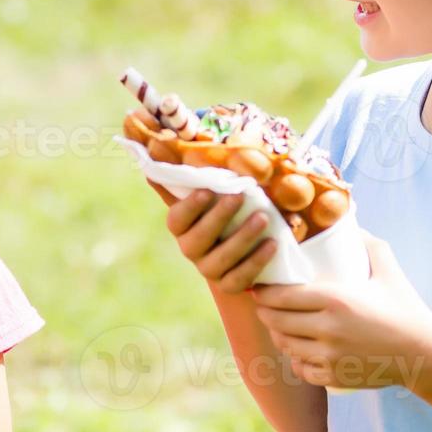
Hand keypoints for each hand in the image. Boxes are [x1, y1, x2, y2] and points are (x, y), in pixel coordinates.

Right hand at [160, 187, 277, 294]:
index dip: (189, 207)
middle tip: (239, 197)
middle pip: (198, 239)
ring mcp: (209, 270)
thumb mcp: (215, 192)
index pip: (176, 220)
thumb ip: (193, 176)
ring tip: (263, 218)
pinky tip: (272, 244)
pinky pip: (240, 279)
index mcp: (182, 227)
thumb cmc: (228, 209)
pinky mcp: (229, 285)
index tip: (207, 191)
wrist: (247, 247)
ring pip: (221, 260)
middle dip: (219, 218)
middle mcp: (191, 249)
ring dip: (242, 238)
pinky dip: (256, 262)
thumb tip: (159, 147)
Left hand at [251, 234, 431, 389]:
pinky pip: (301, 369)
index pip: (282, 296)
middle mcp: (328, 328)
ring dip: (279, 335)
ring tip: (279, 326)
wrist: (425, 353)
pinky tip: (299, 351)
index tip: (260, 288)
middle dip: (266, 313)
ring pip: (286, 346)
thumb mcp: (388, 270)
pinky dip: (297, 359)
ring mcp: (330, 355)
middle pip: (277, 321)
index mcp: (336, 299)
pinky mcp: (335, 376)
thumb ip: (369, 244)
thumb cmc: (406, 308)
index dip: (264, 293)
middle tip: (265, 306)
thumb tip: (352, 224)